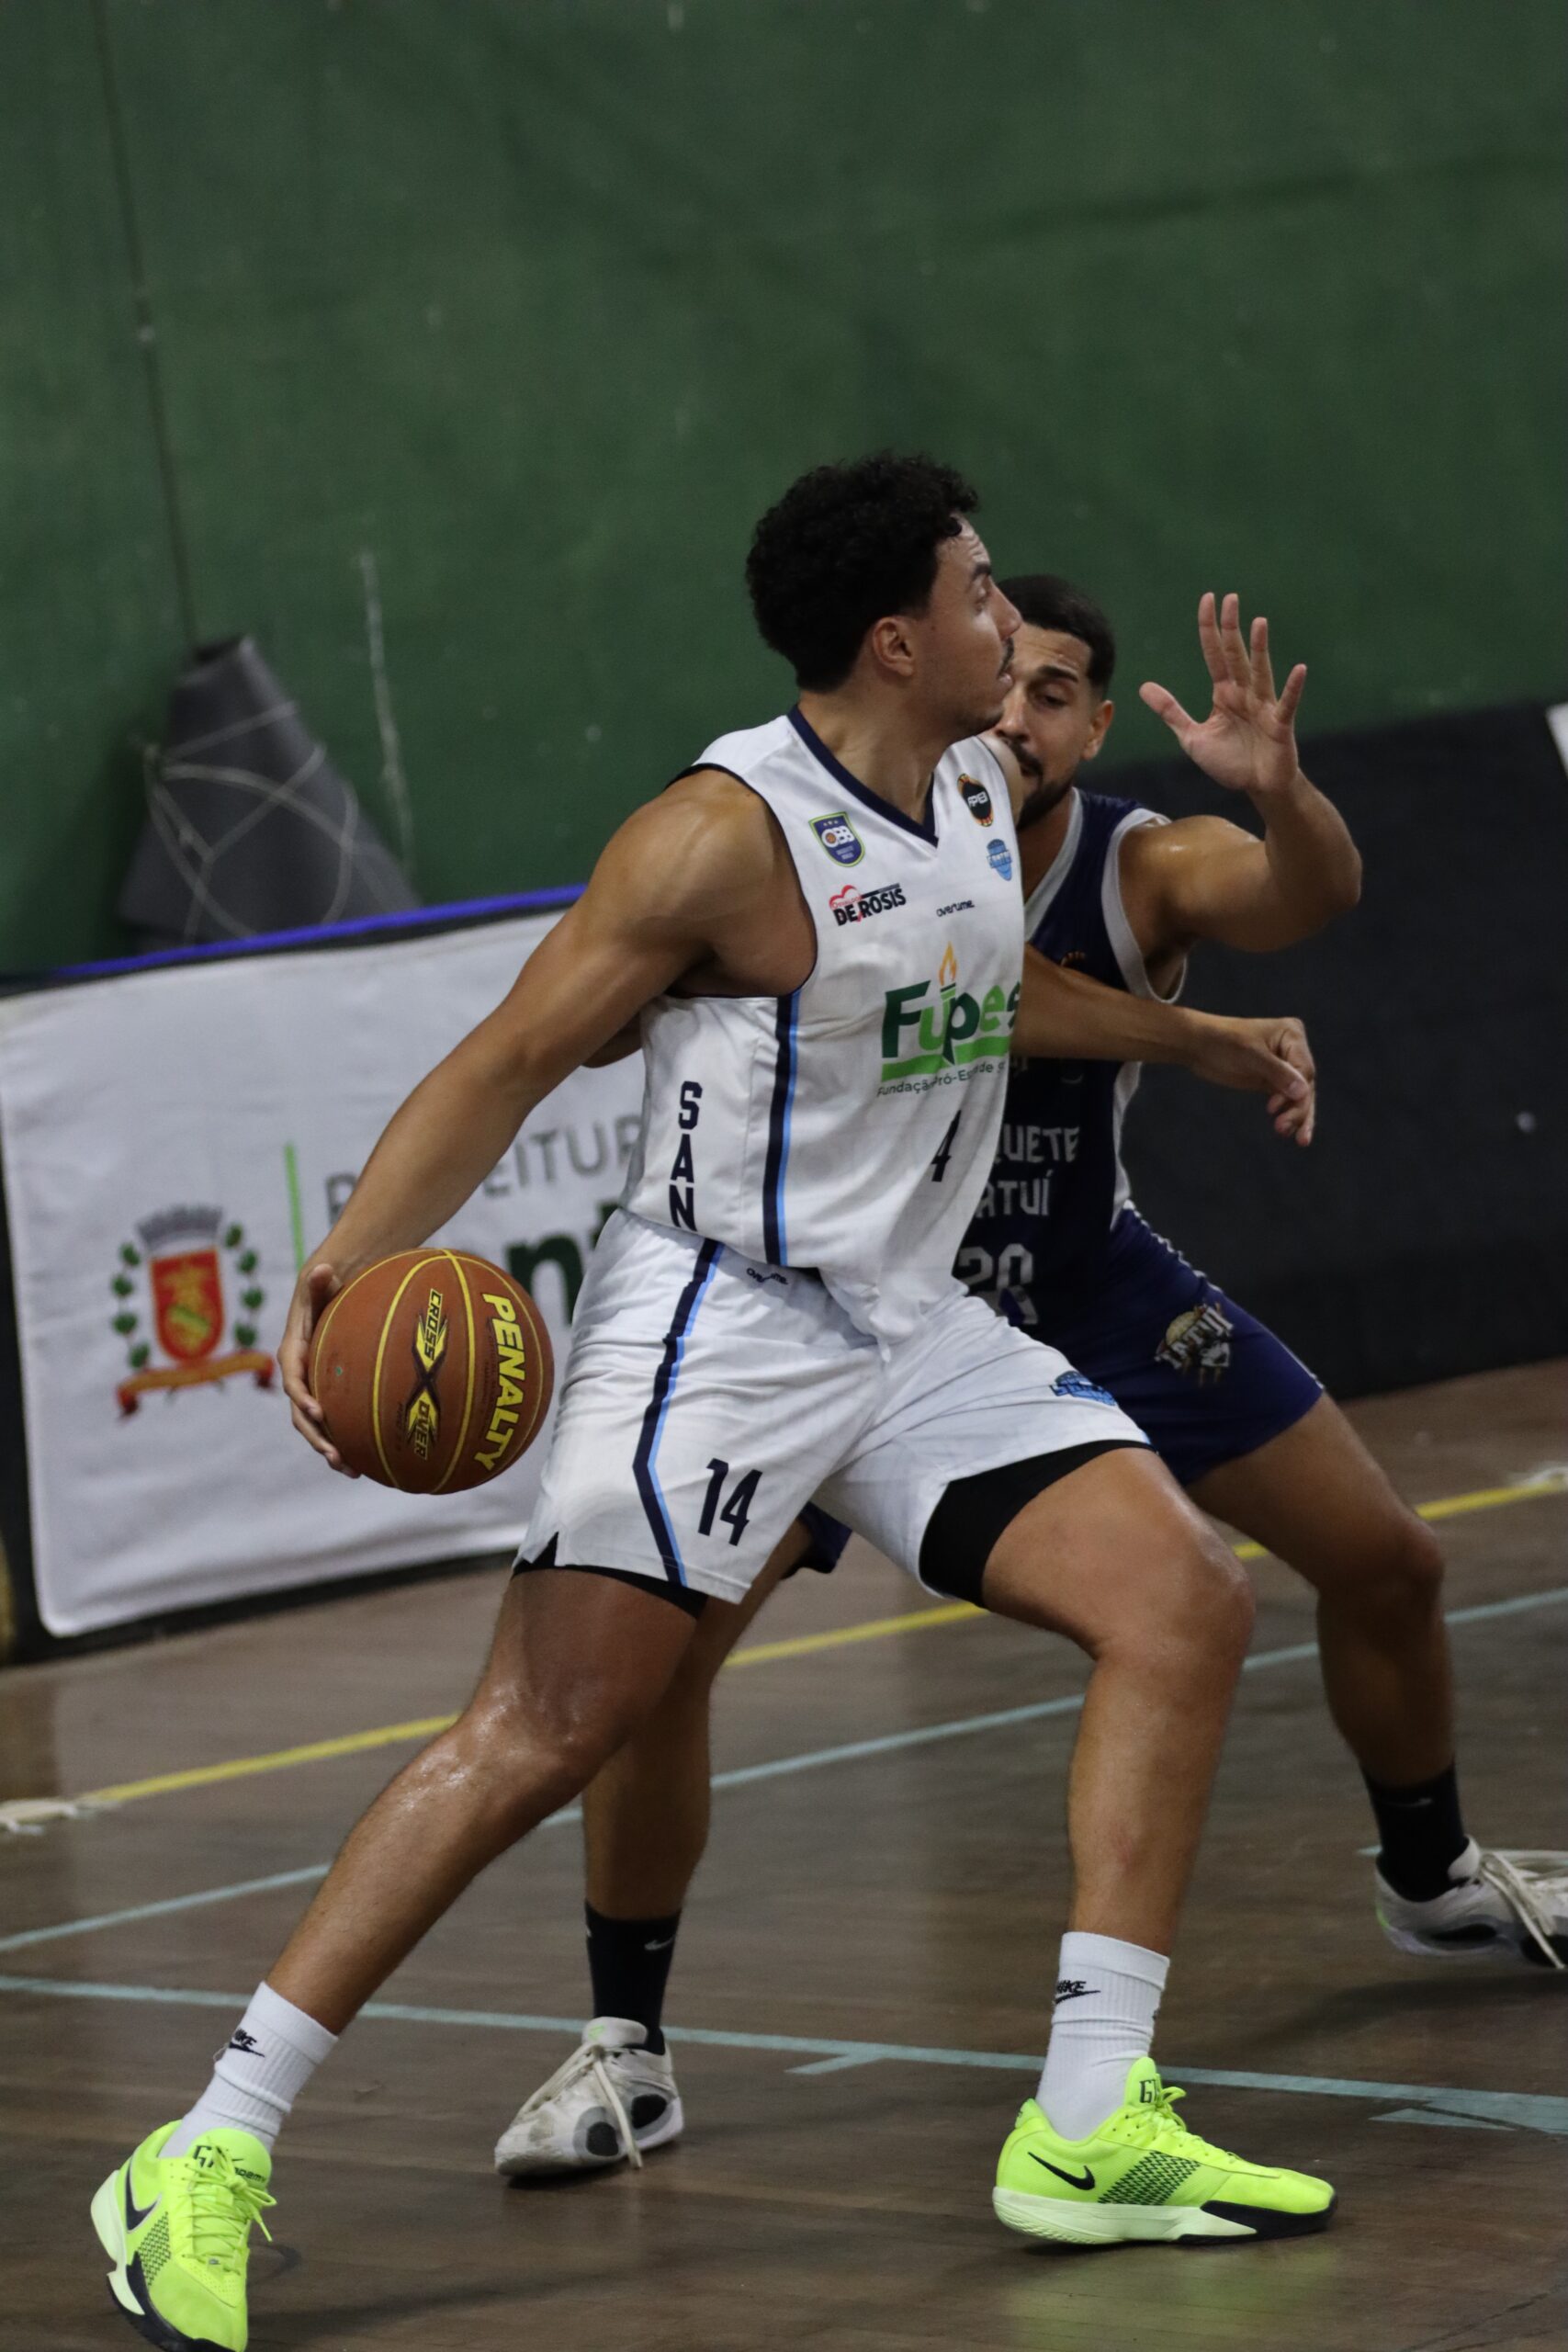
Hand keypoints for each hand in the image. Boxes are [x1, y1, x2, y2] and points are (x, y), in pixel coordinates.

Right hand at [278, 1261, 359, 1474]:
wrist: (330, 1300)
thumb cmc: (327, 1290)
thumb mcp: (322, 1283)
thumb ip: (320, 1280)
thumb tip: (323, 1268)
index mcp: (293, 1355)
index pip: (293, 1380)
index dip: (302, 1398)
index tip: (318, 1412)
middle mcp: (299, 1378)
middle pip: (301, 1415)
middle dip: (316, 1438)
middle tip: (335, 1455)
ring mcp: (313, 1391)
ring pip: (316, 1428)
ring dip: (331, 1450)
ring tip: (353, 1470)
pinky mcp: (329, 1398)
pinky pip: (335, 1426)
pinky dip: (347, 1444)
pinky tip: (370, 1465)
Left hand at [1139, 593, 1305, 797]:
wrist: (1258, 787)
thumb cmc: (1229, 762)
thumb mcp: (1192, 737)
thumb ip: (1171, 711)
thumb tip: (1144, 686)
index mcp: (1223, 694)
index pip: (1214, 655)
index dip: (1209, 629)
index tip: (1207, 600)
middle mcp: (1244, 694)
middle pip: (1235, 656)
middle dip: (1231, 629)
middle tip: (1230, 599)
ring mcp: (1264, 707)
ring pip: (1260, 672)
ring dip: (1259, 648)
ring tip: (1258, 622)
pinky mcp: (1280, 724)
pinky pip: (1286, 703)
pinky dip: (1293, 688)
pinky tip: (1299, 669)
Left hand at [1182, 1013, 1316, 1146]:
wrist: (1198, 1045)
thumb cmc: (1222, 1042)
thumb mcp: (1249, 1055)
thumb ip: (1277, 1072)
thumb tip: (1303, 1092)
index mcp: (1292, 1034)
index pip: (1304, 1069)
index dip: (1295, 1091)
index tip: (1273, 1107)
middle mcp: (1293, 1049)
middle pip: (1304, 1085)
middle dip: (1298, 1109)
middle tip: (1283, 1130)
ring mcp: (1285, 1066)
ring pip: (1299, 1096)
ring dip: (1297, 1117)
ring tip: (1298, 1140)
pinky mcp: (1274, 1081)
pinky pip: (1287, 1100)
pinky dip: (1289, 1114)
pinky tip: (1287, 1131)